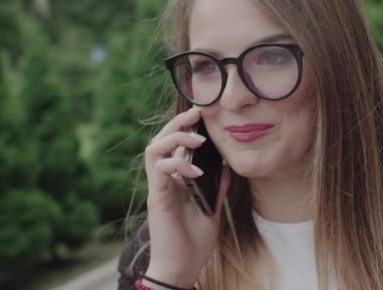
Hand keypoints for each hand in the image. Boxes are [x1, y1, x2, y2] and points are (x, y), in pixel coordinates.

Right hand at [143, 107, 230, 287]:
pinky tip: (195, 171)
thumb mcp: (212, 209)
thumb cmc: (194, 242)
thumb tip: (229, 166)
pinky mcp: (157, 198)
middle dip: (177, 123)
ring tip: (197, 140)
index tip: (202, 116)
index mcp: (176, 181)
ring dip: (175, 139)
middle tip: (197, 114)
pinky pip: (158, 170)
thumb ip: (218, 187)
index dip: (184, 128)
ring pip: (154, 149)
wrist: (182, 268)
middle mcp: (164, 181)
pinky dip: (176, 164)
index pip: (173, 146)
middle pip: (160, 140)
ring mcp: (159, 188)